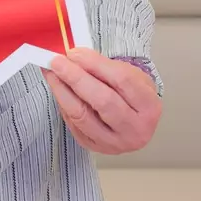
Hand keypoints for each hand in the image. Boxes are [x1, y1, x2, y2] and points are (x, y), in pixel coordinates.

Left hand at [42, 47, 161, 154]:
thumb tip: (73, 56)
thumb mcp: (129, 74)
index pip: (121, 80)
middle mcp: (136, 129)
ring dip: (62, 91)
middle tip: (57, 62)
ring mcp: (116, 143)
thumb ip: (104, 66)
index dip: (95, 64)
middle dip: (76, 78)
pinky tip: (58, 89)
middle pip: (102, 101)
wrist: (135, 120)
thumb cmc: (131, 93)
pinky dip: (63, 104)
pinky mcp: (97, 148)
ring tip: (51, 73)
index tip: (75, 52)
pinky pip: (74, 125)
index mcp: (149, 106)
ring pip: (83, 116)